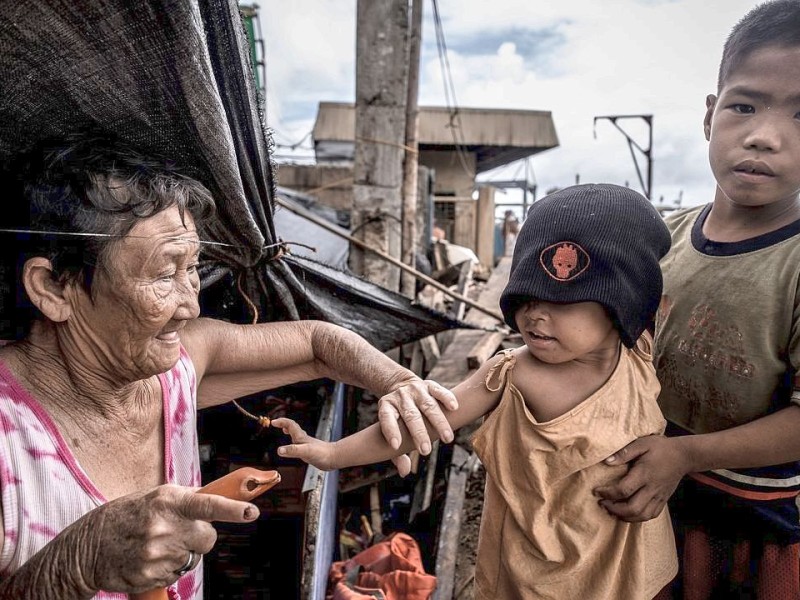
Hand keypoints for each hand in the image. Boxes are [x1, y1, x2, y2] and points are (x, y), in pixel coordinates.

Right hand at [70, 484, 257, 593]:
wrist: (88, 546)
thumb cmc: (127, 515)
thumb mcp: (155, 496)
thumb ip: (187, 498)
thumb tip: (220, 498)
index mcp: (168, 501)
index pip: (207, 505)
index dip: (232, 510)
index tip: (252, 512)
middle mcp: (164, 527)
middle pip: (208, 538)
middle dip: (201, 536)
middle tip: (179, 531)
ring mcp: (157, 554)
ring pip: (192, 558)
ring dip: (182, 552)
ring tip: (156, 544)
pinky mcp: (151, 575)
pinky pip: (176, 574)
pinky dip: (168, 568)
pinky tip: (148, 558)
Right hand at [273, 417, 336, 470]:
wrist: (334, 458)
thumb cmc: (322, 454)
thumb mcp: (305, 451)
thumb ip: (292, 450)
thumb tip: (279, 450)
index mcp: (301, 437)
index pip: (290, 425)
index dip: (281, 422)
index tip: (273, 422)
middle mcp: (303, 439)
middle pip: (292, 428)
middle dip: (284, 424)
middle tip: (276, 423)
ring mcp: (307, 444)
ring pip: (296, 435)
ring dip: (289, 431)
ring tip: (284, 431)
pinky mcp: (309, 451)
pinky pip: (299, 444)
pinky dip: (294, 443)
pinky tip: (296, 448)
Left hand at [378, 379, 456, 455]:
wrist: (400, 385)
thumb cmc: (397, 417)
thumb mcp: (391, 431)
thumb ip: (396, 453)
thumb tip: (404, 472)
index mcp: (387, 406)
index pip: (387, 419)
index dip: (391, 431)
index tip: (396, 446)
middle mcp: (401, 397)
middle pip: (410, 415)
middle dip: (419, 434)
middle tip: (426, 451)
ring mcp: (416, 390)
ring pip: (428, 405)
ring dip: (439, 422)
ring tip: (448, 439)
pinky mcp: (429, 385)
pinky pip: (439, 390)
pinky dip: (447, 398)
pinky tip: (454, 408)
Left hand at [594, 435, 689, 521]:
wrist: (684, 456)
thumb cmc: (661, 447)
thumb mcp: (642, 443)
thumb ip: (624, 452)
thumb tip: (607, 461)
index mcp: (644, 474)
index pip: (624, 490)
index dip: (607, 493)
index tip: (596, 491)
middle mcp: (652, 488)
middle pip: (632, 508)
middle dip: (614, 509)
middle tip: (602, 503)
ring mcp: (659, 496)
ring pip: (642, 516)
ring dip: (625, 517)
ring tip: (612, 510)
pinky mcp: (663, 500)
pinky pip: (651, 515)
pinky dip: (638, 518)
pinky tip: (627, 513)